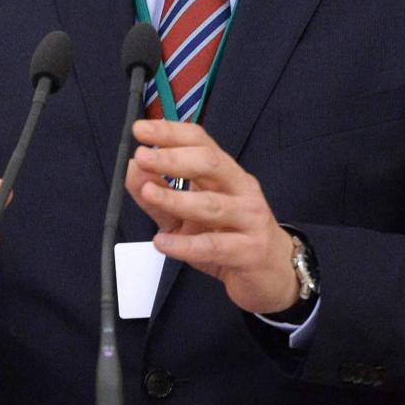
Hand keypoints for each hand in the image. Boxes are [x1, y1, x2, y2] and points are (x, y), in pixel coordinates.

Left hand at [126, 117, 298, 314]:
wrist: (272, 274)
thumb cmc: (229, 237)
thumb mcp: (186, 215)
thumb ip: (160, 195)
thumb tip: (133, 169)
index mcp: (226, 174)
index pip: (200, 142)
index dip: (171, 133)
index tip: (140, 130)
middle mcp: (240, 189)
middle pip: (210, 164)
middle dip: (173, 159)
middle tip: (143, 157)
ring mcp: (249, 219)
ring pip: (212, 205)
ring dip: (176, 198)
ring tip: (147, 193)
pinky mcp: (249, 251)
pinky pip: (214, 246)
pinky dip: (185, 245)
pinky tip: (162, 242)